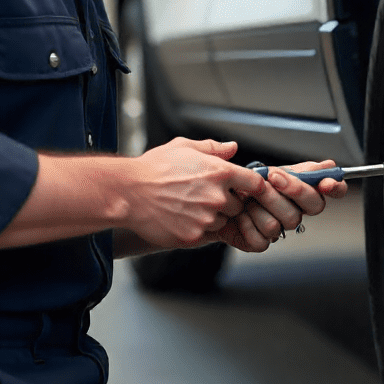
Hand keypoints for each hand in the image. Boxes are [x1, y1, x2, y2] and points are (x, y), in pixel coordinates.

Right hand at [121, 137, 262, 248]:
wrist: (128, 193)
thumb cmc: (153, 168)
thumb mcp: (183, 147)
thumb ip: (213, 148)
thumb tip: (232, 148)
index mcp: (219, 172)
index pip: (255, 183)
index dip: (252, 186)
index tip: (245, 188)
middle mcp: (217, 197)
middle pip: (238, 205)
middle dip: (226, 202)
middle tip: (203, 195)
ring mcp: (206, 219)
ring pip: (222, 221)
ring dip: (212, 216)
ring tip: (188, 205)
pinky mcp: (194, 237)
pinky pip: (205, 235)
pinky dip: (197, 228)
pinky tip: (180, 217)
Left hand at [216, 160, 347, 252]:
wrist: (213, 197)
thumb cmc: (241, 182)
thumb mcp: (270, 168)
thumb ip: (299, 167)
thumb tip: (329, 165)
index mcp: (301, 191)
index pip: (332, 190)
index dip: (336, 187)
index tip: (327, 182)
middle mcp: (294, 210)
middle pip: (313, 206)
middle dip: (292, 189)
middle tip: (271, 177)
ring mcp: (279, 227)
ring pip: (287, 221)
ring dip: (265, 204)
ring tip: (247, 195)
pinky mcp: (259, 241)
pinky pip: (263, 239)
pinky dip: (247, 224)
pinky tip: (239, 214)